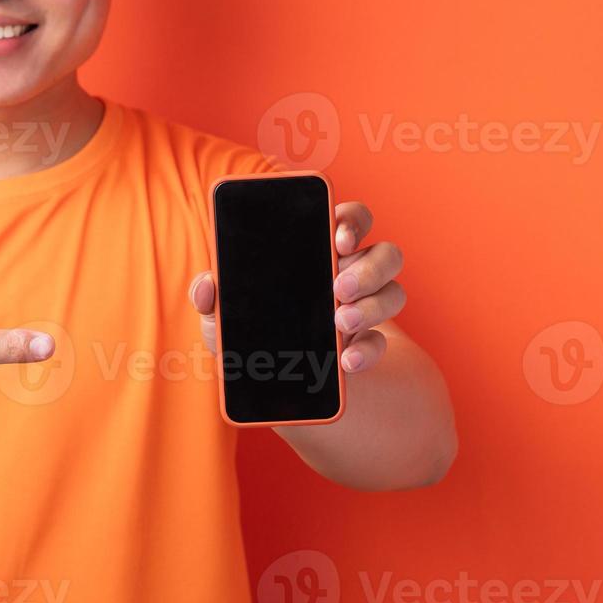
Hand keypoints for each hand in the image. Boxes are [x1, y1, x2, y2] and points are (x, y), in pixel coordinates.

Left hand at [188, 200, 404, 374]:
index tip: (338, 237)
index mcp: (320, 250)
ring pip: (394, 291)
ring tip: (342, 322)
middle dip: (367, 266)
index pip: (349, 219)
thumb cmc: (252, 331)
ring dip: (372, 304)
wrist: (277, 382)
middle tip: (338, 285)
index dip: (352, 220)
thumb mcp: (225, 318)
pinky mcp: (369, 345)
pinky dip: (367, 351)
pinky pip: (383, 343)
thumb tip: (207, 284)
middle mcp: (352, 273)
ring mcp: (366, 308)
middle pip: (385, 252)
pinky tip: (347, 360)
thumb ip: (213, 299)